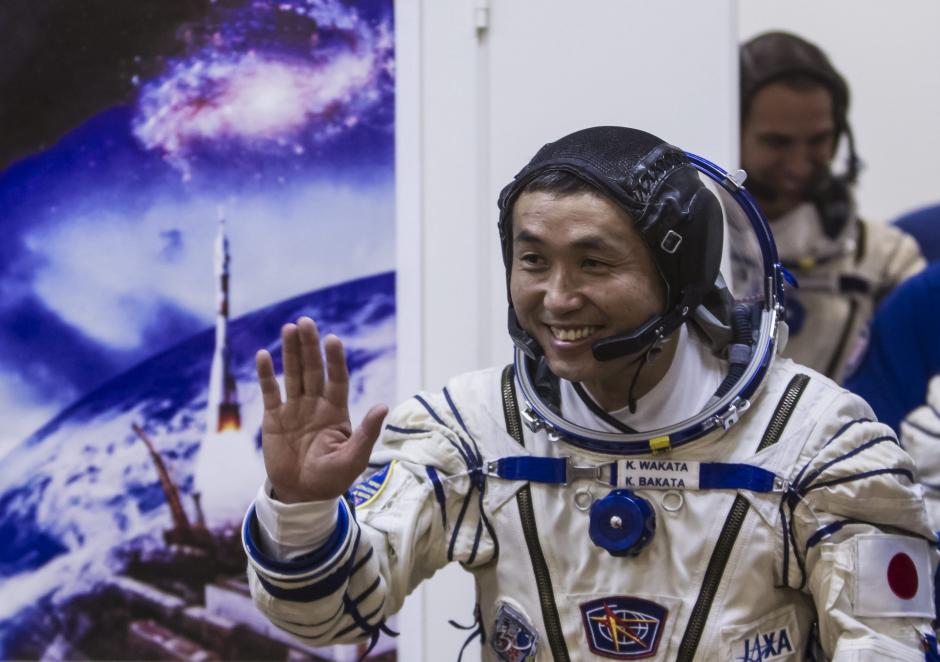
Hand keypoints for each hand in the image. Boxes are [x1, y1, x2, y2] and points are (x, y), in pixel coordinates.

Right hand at [256, 316, 387, 502]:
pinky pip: (271, 392)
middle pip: (313, 370)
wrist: (301, 495)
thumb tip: (383, 405)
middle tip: (305, 322)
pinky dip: (266, 375)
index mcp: (337, 411)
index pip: (337, 379)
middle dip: (309, 346)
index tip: (332, 340)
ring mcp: (294, 409)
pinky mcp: (274, 418)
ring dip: (290, 352)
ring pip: (293, 374)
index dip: (335, 360)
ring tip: (289, 328)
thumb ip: (366, 433)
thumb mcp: (353, 458)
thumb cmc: (332, 479)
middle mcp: (316, 404)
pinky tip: (263, 356)